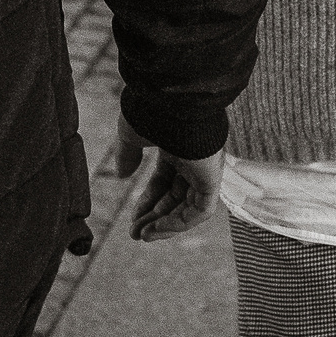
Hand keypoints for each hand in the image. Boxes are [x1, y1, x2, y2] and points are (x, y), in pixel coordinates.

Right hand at [115, 117, 222, 242]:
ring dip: (166, 225)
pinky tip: (158, 230)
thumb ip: (127, 155)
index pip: (164, 181)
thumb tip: (122, 175)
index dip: (148, 201)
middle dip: (155, 217)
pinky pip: (201, 210)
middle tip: (136, 234)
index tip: (133, 218)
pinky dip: (181, 223)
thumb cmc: (152, 112)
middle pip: (175, 197)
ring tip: (144, 236)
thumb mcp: (131, 135)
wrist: (171, 100)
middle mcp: (194, 159)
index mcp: (177, 147)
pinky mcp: (213, 177)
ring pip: (188, 207)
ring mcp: (205, 168)